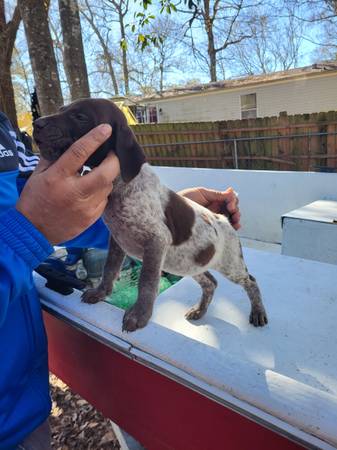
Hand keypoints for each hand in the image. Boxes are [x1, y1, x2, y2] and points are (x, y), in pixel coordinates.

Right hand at [16, 124, 119, 243]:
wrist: (34, 231)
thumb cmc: (35, 200)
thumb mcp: (37, 175)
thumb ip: (53, 159)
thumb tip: (69, 143)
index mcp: (58, 177)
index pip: (80, 152)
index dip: (95, 138)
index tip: (106, 129)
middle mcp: (74, 192)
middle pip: (106, 173)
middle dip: (114, 160)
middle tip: (112, 154)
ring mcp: (85, 207)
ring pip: (108, 186)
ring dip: (107, 177)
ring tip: (100, 172)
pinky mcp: (91, 218)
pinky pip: (104, 200)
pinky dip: (102, 192)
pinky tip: (93, 190)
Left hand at [179, 186, 240, 229]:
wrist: (172, 212)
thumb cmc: (184, 200)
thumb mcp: (201, 193)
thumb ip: (217, 194)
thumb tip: (231, 191)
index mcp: (213, 200)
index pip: (229, 200)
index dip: (233, 200)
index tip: (231, 203)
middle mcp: (215, 209)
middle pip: (232, 209)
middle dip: (236, 209)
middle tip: (232, 210)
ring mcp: (213, 219)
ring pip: (231, 219)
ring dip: (236, 218)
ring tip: (236, 219)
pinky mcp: (211, 228)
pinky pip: (225, 228)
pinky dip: (232, 227)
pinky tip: (235, 226)